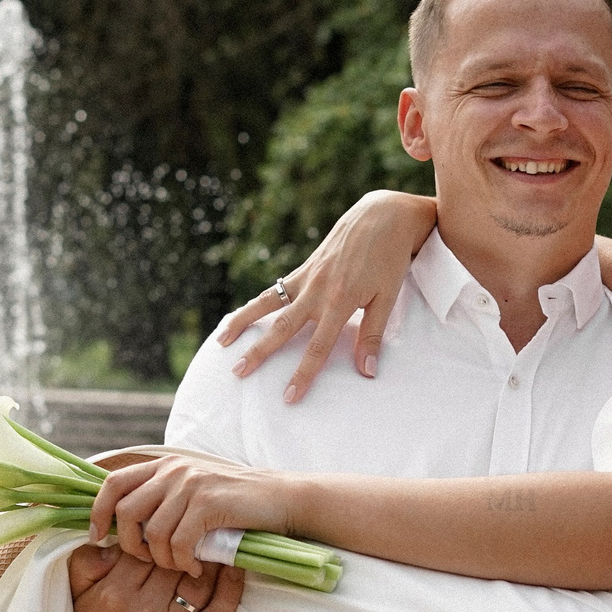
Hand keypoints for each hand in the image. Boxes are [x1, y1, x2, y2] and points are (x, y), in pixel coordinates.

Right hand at [68, 543, 243, 611]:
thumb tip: (115, 538)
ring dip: (211, 560)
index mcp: (113, 595)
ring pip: (199, 582)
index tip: (169, 528)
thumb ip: (86, 563)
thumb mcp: (76, 599)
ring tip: (217, 544)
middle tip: (199, 530)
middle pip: (174, 563)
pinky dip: (232, 587)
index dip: (158, 536)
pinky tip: (235, 568)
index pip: (145, 549)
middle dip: (186, 545)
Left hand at [90, 453, 294, 575]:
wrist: (281, 499)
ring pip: (153, 532)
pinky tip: (197, 566)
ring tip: (180, 566)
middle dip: (130, 544)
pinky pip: (180, 542)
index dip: (98, 512)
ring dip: (163, 558)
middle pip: (126, 511)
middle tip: (148, 560)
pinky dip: (184, 562)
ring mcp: (191, 485)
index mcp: (164, 465)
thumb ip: (163, 498)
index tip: (97, 538)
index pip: (113, 483)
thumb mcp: (193, 491)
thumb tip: (127, 524)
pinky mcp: (209, 503)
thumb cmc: (236, 503)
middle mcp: (173, 470)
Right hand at [215, 190, 438, 401]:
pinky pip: (275, 289)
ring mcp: (307, 277)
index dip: (303, 374)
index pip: (318, 347)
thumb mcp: (387, 298)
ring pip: (267, 304)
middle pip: (282, 328)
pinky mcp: (304, 267)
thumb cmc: (390, 258)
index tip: (289, 396)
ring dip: (243, 323)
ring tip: (221, 341)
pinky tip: (244, 316)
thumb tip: (366, 372)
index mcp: (340, 301)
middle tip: (238, 373)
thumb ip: (372, 335)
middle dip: (259, 353)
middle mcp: (317, 290)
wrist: (383, 215)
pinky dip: (257, 303)